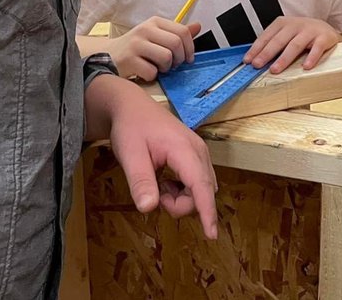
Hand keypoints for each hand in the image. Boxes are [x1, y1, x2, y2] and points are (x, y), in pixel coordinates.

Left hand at [88, 75, 218, 239]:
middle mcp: (198, 151)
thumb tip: (149, 208)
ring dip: (182, 198)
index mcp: (184, 149)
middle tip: (155, 195)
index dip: (206, 211)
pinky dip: (183, 190)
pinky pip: (198, 183)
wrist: (132, 106)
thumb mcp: (129, 155)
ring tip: (158, 185)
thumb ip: (140, 181)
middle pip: (203, 192)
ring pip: (202, 189)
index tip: (212, 234)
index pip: (200, 185)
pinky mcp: (195, 156)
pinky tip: (165, 181)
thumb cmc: (131, 128)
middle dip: (181, 204)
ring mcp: (199, 153)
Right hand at [109, 17, 200, 80]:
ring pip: (166, 57)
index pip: (182, 31)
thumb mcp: (156, 35)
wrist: (106, 55)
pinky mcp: (128, 60)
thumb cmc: (136, 47)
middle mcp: (145, 30)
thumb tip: (198, 26)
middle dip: (179, 59)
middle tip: (173, 65)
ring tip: (159, 68)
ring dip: (166, 68)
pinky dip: (152, 76)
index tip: (188, 59)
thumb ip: (176, 32)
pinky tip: (145, 72)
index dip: (190, 48)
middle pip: (176, 44)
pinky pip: (152, 72)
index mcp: (155, 22)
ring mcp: (136, 44)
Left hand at [244, 16, 340, 73]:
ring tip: (275, 69)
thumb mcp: (286, 35)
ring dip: (284, 58)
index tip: (248, 60)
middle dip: (267, 53)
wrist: (326, 30)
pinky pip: (317, 48)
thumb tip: (256, 61)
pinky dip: (311, 57)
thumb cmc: (302, 35)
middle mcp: (295, 25)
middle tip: (258, 65)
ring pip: (295, 45)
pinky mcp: (324, 37)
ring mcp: (310, 30)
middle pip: (279, 40)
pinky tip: (306, 67)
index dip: (256, 48)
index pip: (267, 36)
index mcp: (283, 23)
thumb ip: (274, 45)